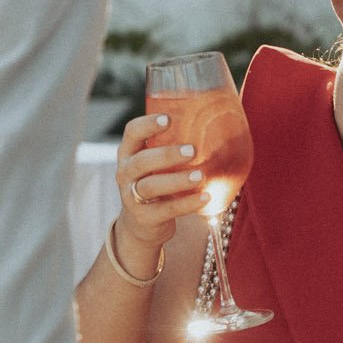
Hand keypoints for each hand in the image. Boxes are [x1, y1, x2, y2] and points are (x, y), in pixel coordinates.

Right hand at [113, 114, 207, 272]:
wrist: (141, 223)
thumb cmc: (156, 182)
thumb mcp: (156, 163)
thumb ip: (173, 145)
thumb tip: (216, 122)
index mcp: (129, 153)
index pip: (132, 132)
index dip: (147, 124)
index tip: (168, 119)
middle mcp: (126, 173)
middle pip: (141, 161)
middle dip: (166, 155)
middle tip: (192, 151)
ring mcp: (132, 197)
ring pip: (151, 186)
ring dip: (177, 180)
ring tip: (200, 175)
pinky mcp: (145, 217)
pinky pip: (166, 210)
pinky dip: (187, 204)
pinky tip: (205, 197)